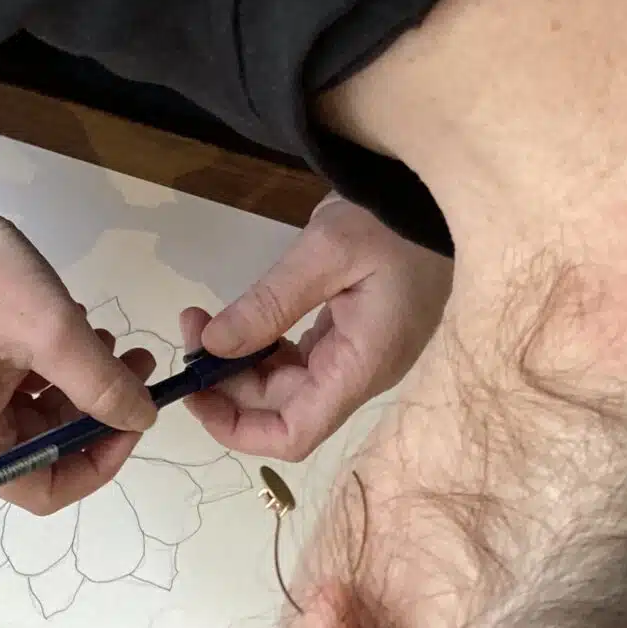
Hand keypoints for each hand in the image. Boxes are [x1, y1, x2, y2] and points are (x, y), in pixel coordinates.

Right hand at [0, 191, 156, 511]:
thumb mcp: (52, 333)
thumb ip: (104, 386)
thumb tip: (141, 419)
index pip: (45, 489)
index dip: (100, 462)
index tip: (135, 420)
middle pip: (38, 448)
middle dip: (93, 411)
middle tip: (136, 365)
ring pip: (27, 414)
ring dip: (74, 383)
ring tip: (104, 337)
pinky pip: (4, 387)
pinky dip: (43, 366)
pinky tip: (67, 324)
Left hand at [182, 194, 452, 459]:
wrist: (435, 193)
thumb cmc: (395, 218)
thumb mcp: (328, 249)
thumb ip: (269, 303)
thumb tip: (212, 345)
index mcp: (359, 368)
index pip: (293, 435)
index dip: (238, 429)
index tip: (196, 395)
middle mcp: (356, 376)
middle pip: (279, 409)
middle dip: (226, 380)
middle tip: (191, 327)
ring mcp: (354, 358)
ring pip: (283, 385)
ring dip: (238, 363)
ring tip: (202, 320)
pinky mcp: (349, 336)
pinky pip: (296, 360)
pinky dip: (260, 347)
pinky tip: (237, 320)